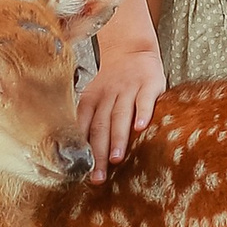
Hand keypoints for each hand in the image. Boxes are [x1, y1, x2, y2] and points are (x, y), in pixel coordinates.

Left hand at [78, 12, 162, 175]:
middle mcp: (108, 96)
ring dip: (118, 138)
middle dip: (99, 153)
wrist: (131, 50)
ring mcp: (128, 90)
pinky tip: (141, 128)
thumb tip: (77, 155)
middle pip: (100, 126)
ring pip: (120, 115)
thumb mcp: (94, 97)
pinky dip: (143, 113)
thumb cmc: (112, 83)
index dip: (81, 149)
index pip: (83, 126)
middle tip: (98, 176)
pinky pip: (145, 100)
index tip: (79, 171)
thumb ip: (88, 122)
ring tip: (116, 159)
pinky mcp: (149, 84)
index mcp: (91, 100)